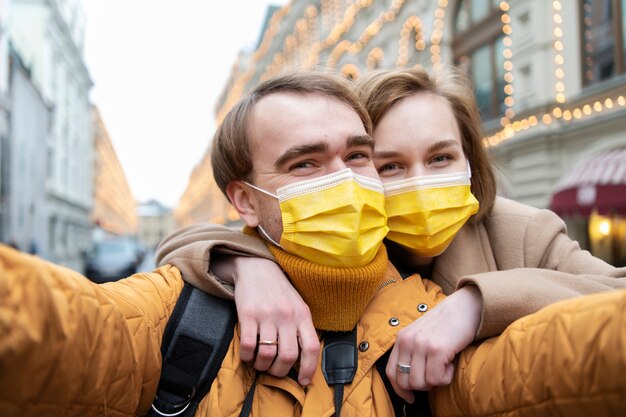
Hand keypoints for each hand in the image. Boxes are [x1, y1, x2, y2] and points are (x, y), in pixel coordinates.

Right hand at [214, 255, 318, 384]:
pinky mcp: (247, 314)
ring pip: (267, 354)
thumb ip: (302, 328)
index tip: (304, 381)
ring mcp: (267, 315)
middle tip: (273, 370)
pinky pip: (248, 346)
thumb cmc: (279, 291)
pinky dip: (247, 357)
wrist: (256, 267)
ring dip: (262, 366)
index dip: (309, 369)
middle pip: (288, 356)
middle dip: (280, 371)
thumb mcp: (298, 306)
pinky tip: (248, 354)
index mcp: (303, 314)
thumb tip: (304, 359)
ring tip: (260, 363)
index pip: (312, 347)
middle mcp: (287, 315)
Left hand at [386, 285, 481, 402]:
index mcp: (401, 338)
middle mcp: (407, 341)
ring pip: (420, 383)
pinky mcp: (437, 349)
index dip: (400, 390)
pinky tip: (451, 363)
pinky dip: (446, 377)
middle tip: (436, 374)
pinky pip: (436, 379)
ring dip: (435, 381)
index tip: (410, 397)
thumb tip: (410, 383)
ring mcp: (421, 345)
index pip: (391, 372)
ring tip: (444, 365)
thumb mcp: (420, 334)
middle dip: (422, 386)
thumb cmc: (446, 324)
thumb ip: (411, 352)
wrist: (465, 306)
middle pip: (405, 382)